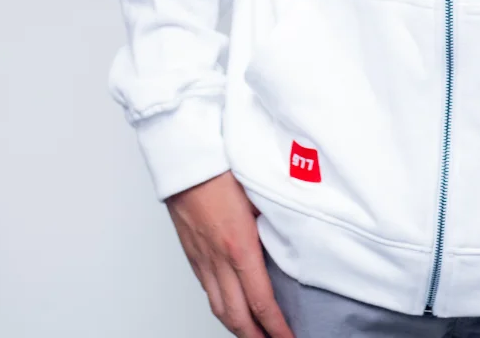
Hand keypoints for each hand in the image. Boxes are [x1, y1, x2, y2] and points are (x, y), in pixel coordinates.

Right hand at [166, 170, 294, 337]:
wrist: (185, 159)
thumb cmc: (222, 167)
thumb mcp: (260, 192)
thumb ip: (277, 218)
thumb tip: (294, 232)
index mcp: (239, 245)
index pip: (261, 300)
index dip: (276, 326)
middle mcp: (218, 259)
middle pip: (237, 315)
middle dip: (256, 337)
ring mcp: (202, 258)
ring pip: (218, 307)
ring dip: (237, 327)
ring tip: (254, 335)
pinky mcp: (192, 253)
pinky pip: (207, 290)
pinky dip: (221, 307)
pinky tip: (230, 307)